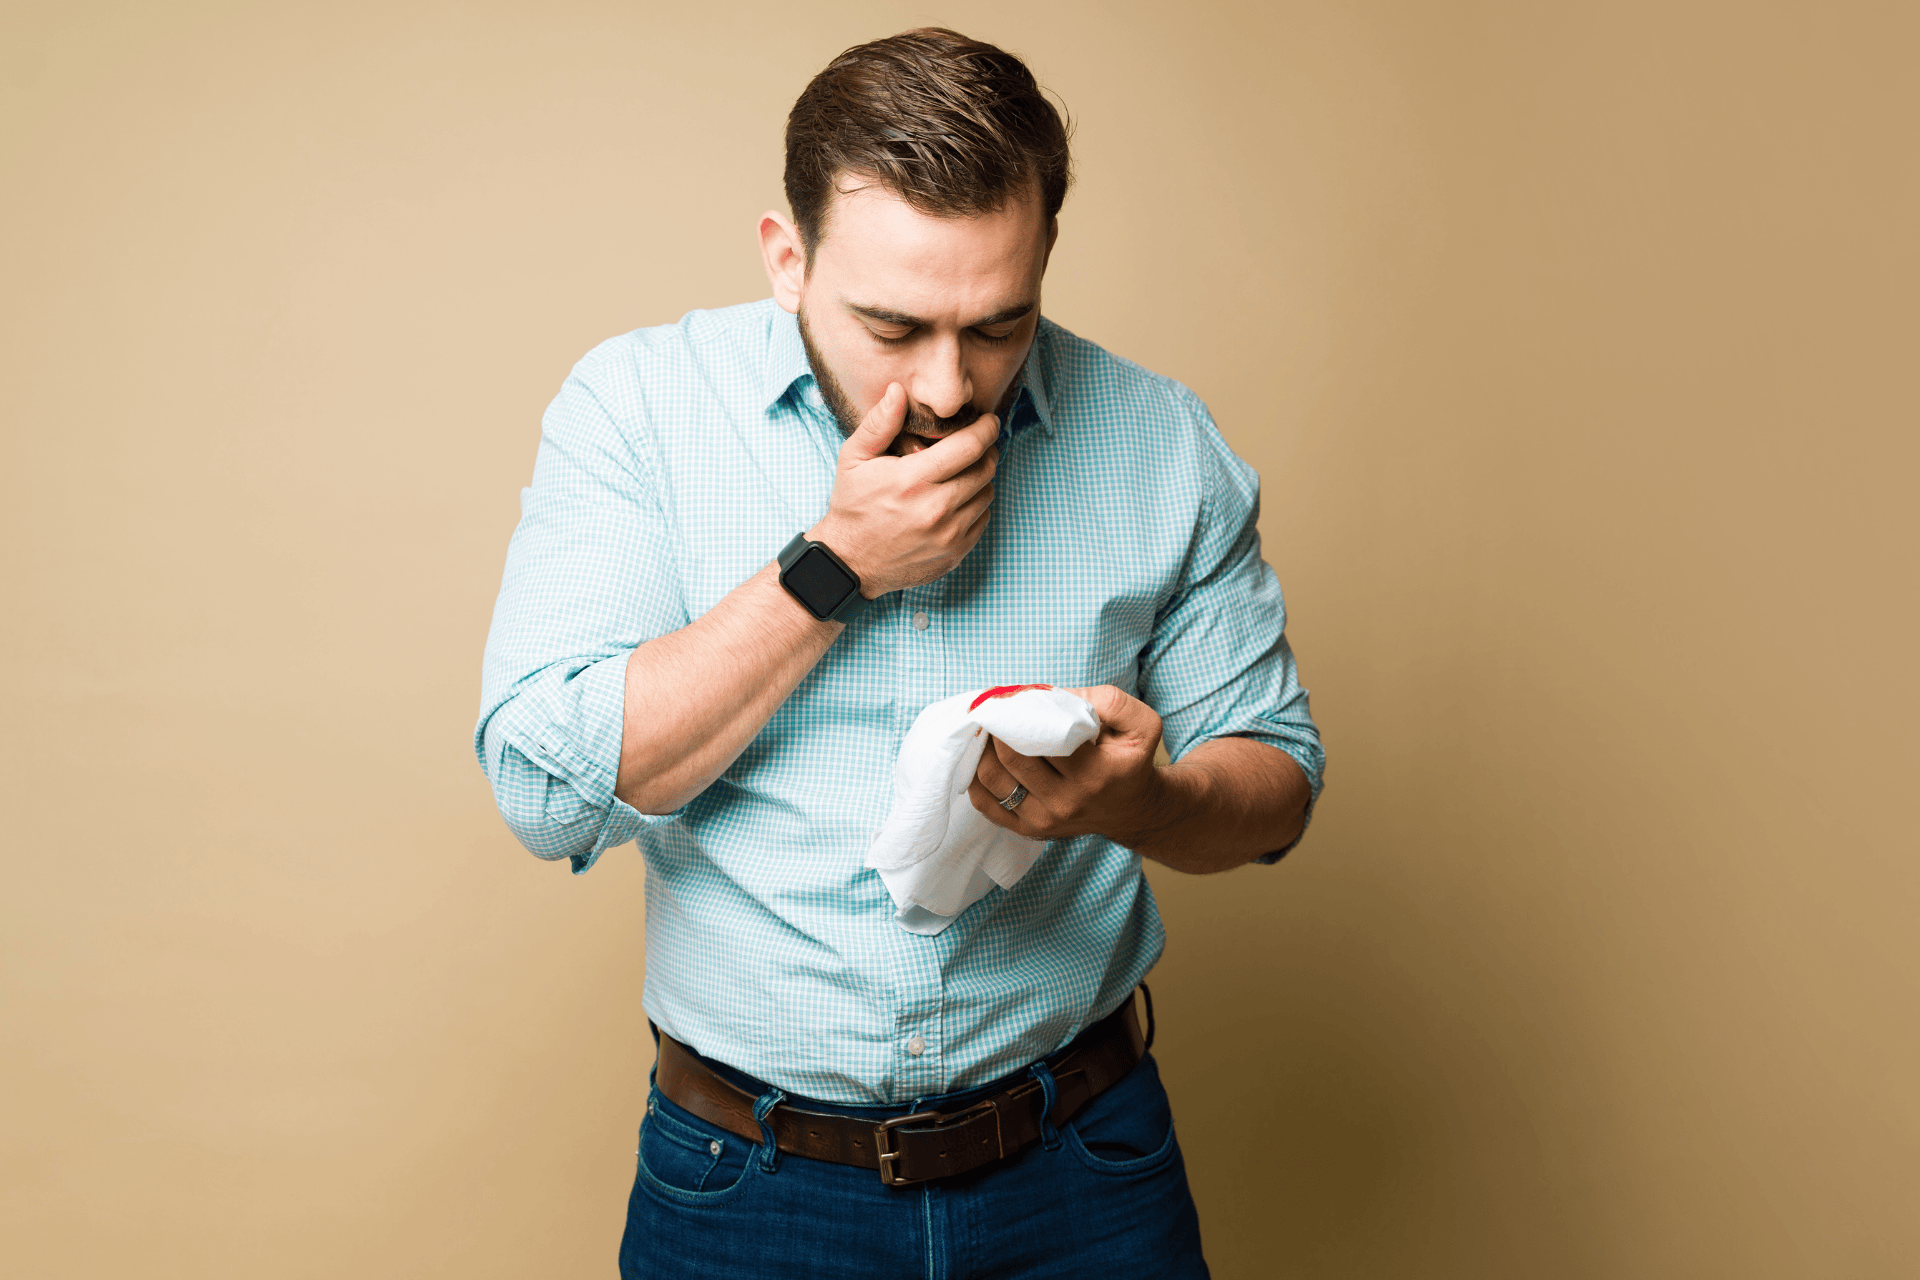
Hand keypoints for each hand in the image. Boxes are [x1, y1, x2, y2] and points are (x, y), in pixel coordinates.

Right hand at [807, 384, 998, 596]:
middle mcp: (935, 509)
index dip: (985, 429)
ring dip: (980, 479)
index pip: (968, 447)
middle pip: (984, 469)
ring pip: (987, 494)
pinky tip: (955, 501)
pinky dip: (975, 506)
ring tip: (961, 474)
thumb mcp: (853, 459)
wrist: (851, 562)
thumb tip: (898, 390)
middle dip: (986, 451)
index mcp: (912, 481)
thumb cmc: (853, 506)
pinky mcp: (954, 553)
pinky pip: (982, 520)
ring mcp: (948, 535)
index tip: (988, 421)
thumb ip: (879, 423)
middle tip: (976, 446)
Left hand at [967, 685, 1174, 847]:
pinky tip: (984, 755)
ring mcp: (1044, 820)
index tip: (1014, 696)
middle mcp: (1066, 802)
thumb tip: (1057, 697)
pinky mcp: (1028, 830)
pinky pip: (986, 803)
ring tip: (988, 728)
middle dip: (998, 726)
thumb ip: (1111, 702)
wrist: (1132, 811)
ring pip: (992, 779)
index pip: (1046, 738)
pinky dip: (976, 776)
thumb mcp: (1141, 725)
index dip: (1023, 712)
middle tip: (994, 706)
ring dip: (983, 748)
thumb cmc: (1131, 761)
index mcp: (1095, 774)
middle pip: (1013, 758)